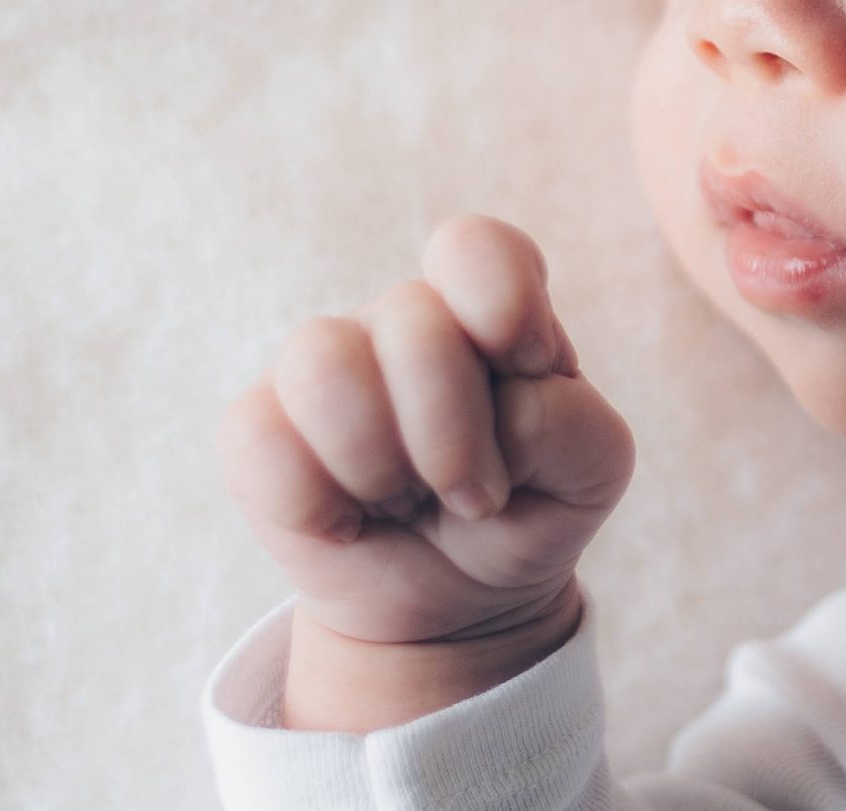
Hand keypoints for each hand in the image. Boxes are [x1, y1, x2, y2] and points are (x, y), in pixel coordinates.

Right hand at [214, 215, 635, 653]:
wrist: (455, 598)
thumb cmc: (526, 507)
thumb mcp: (590, 471)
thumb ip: (571, 423)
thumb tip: (499, 414)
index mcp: (486, 305)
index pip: (474, 247)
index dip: (506, 310)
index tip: (527, 375)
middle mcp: (401, 319)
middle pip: (411, 320)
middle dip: (455, 435)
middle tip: (475, 494)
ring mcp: (321, 366)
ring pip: (325, 366)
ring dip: (382, 466)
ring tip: (409, 503)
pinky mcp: (256, 429)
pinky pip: (261, 441)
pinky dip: (318, 507)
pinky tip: (349, 522)